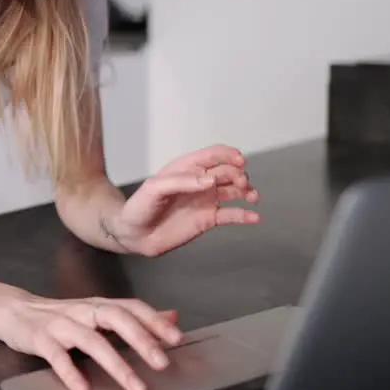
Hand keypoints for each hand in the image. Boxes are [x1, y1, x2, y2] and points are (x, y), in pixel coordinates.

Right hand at [0, 292, 182, 389]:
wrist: (12, 311)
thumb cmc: (59, 316)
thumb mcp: (96, 313)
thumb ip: (133, 316)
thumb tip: (172, 316)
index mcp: (98, 305)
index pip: (131, 307)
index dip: (154, 321)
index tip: (177, 339)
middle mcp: (82, 311)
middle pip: (116, 318)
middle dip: (141, 340)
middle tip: (162, 363)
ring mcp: (61, 324)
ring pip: (91, 340)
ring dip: (116, 364)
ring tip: (135, 386)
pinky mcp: (40, 339)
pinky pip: (57, 355)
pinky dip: (70, 372)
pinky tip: (83, 389)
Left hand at [109, 144, 260, 256]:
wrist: (135, 234)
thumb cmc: (141, 206)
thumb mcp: (156, 188)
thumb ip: (183, 182)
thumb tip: (211, 180)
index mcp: (187, 169)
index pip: (213, 155)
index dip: (229, 155)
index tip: (240, 161)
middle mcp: (200, 182)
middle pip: (227, 172)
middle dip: (238, 174)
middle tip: (242, 184)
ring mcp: (206, 200)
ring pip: (234, 191)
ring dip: (247, 191)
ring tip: (252, 197)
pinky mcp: (209, 219)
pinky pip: (231, 215)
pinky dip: (245, 215)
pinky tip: (255, 218)